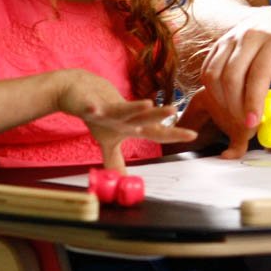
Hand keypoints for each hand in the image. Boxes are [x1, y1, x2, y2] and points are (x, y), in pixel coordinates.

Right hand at [55, 70, 196, 170]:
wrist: (77, 90)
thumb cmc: (99, 114)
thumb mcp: (107, 141)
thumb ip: (116, 160)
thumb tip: (121, 180)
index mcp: (130, 126)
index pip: (155, 132)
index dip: (173, 134)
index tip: (193, 135)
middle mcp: (123, 117)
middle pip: (143, 117)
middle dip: (158, 115)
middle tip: (174, 109)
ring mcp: (106, 110)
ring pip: (122, 109)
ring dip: (134, 108)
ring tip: (148, 104)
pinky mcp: (88, 104)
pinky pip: (90, 108)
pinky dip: (92, 109)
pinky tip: (93, 110)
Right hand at [198, 6, 270, 157]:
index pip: (259, 73)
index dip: (254, 101)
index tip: (253, 124)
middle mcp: (251, 34)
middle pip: (232, 75)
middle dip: (235, 106)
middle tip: (245, 125)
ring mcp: (231, 37)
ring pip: (215, 74)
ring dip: (222, 101)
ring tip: (236, 116)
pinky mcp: (219, 43)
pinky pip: (208, 70)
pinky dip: (213, 91)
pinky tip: (226, 102)